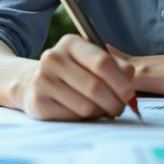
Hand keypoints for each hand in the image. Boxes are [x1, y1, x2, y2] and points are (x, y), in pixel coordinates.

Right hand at [15, 34, 135, 120]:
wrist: (32, 83)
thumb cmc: (73, 72)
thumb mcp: (91, 60)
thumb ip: (115, 65)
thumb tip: (129, 75)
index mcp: (70, 43)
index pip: (102, 62)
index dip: (121, 82)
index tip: (131, 97)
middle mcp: (53, 58)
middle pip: (96, 87)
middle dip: (114, 103)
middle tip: (120, 109)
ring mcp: (42, 80)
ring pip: (86, 106)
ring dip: (99, 112)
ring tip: (100, 109)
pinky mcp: (37, 103)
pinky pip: (73, 118)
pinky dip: (83, 120)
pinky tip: (81, 112)